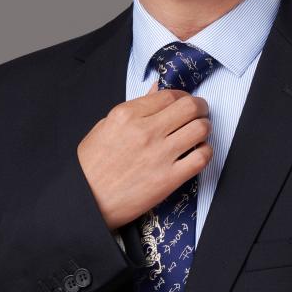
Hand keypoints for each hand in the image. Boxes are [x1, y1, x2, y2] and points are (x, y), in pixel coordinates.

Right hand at [77, 80, 212, 231]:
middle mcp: (145, 131)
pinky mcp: (168, 179)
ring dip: (205, 128)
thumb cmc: (91, 166)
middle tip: (200, 113)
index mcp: (126, 115)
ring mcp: (158, 155)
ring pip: (200, 129)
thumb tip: (157, 90)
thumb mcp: (106, 127)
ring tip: (200, 132)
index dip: (184, 96)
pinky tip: (199, 152)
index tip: (185, 102)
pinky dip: (206, 152)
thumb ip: (135, 108)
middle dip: (200, 107)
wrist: (86, 201)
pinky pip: (201, 158)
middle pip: (189, 107)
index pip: (169, 95)